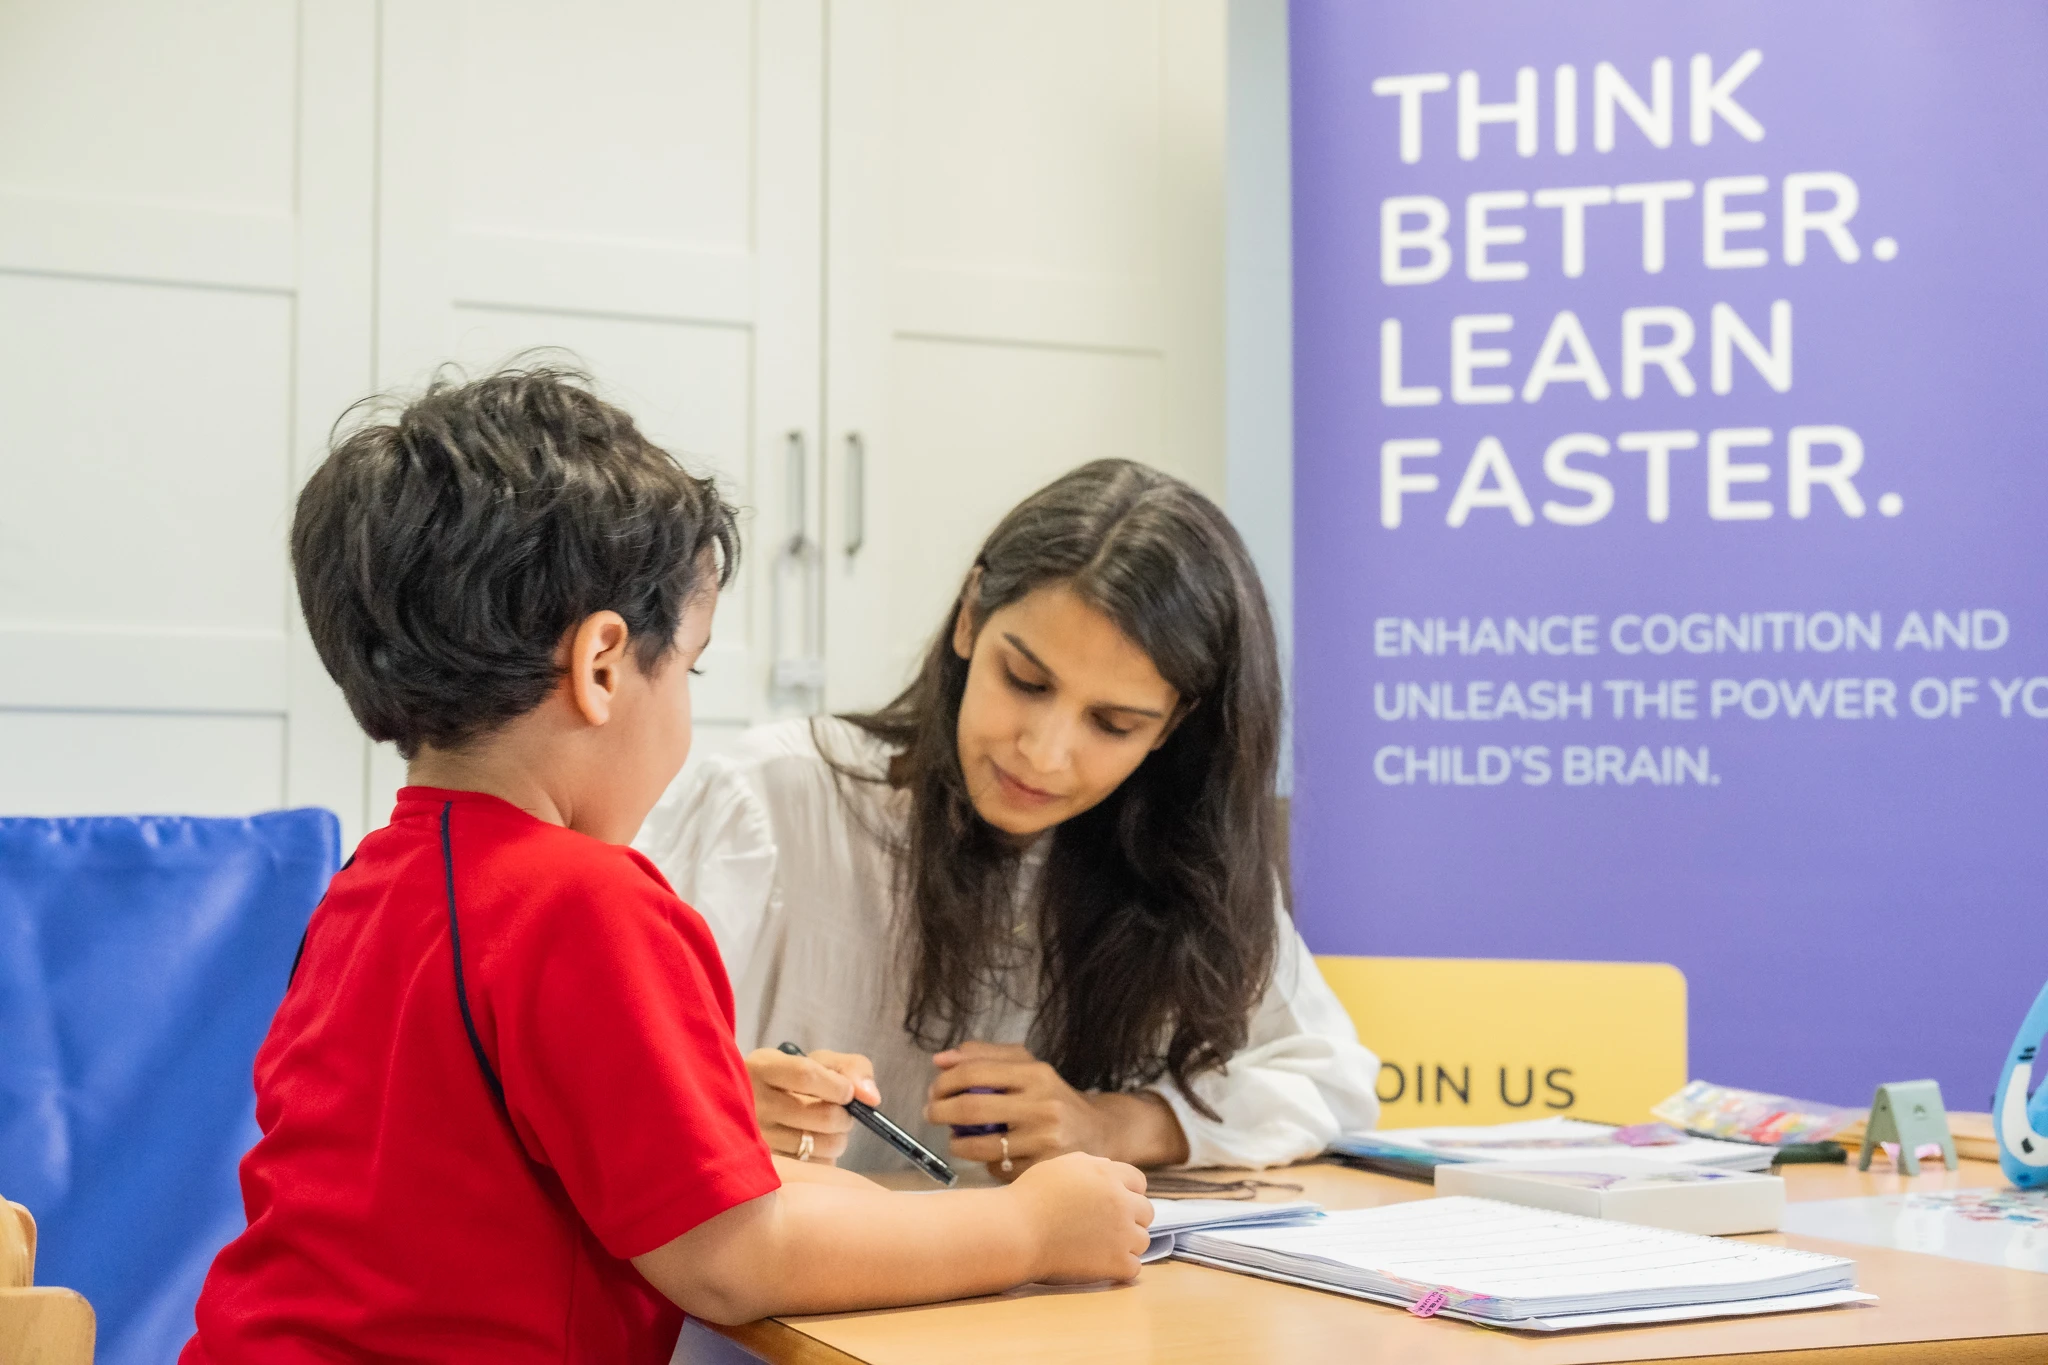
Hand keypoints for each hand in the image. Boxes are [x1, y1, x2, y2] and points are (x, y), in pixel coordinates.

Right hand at [745, 1047, 879, 1164]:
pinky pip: (817, 1168)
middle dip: (845, 1116)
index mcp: (761, 1069)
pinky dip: (825, 1157)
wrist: (755, 1111)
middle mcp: (750, 1105)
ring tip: (825, 1130)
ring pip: (825, 1145)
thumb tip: (872, 1098)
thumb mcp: (817, 1062)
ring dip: (838, 1138)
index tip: (847, 1093)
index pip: (807, 1075)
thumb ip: (851, 1068)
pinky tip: (811, 1147)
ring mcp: (755, 1142)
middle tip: (840, 1114)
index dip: (838, 1086)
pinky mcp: (766, 1171)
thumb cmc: (794, 1081)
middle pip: (824, 1116)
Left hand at [925, 1041, 1187, 1178]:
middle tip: (931, 1113)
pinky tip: (990, 1155)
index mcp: (1037, 1074)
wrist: (1100, 1132)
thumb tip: (940, 1060)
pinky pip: (999, 1169)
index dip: (945, 1082)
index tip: (933, 1090)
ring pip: (982, 1146)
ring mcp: (1046, 1142)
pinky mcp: (1044, 1170)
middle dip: (941, 1111)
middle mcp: (1044, 1106)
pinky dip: (986, 1162)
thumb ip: (984, 1056)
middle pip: (973, 1108)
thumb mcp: (1027, 1066)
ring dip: (958, 1143)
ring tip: (955, 1138)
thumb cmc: (1052, 1096)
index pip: (977, 1072)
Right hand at [1007, 1152, 1152, 1284]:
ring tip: (1099, 1247)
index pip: (1139, 1182)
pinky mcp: (1117, 1262)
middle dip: (1130, 1218)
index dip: (1127, 1192)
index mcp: (1108, 1175)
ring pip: (1142, 1240)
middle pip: (1146, 1212)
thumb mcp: (1061, 1166)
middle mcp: (1121, 1201)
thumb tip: (1110, 1169)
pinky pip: (1133, 1267)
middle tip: (1105, 1228)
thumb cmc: (1030, 1198)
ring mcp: (1122, 1233)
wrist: (1016, 1232)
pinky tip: (1100, 1264)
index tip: (1112, 1204)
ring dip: (1126, 1244)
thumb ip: (1092, 1165)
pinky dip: (1119, 1268)